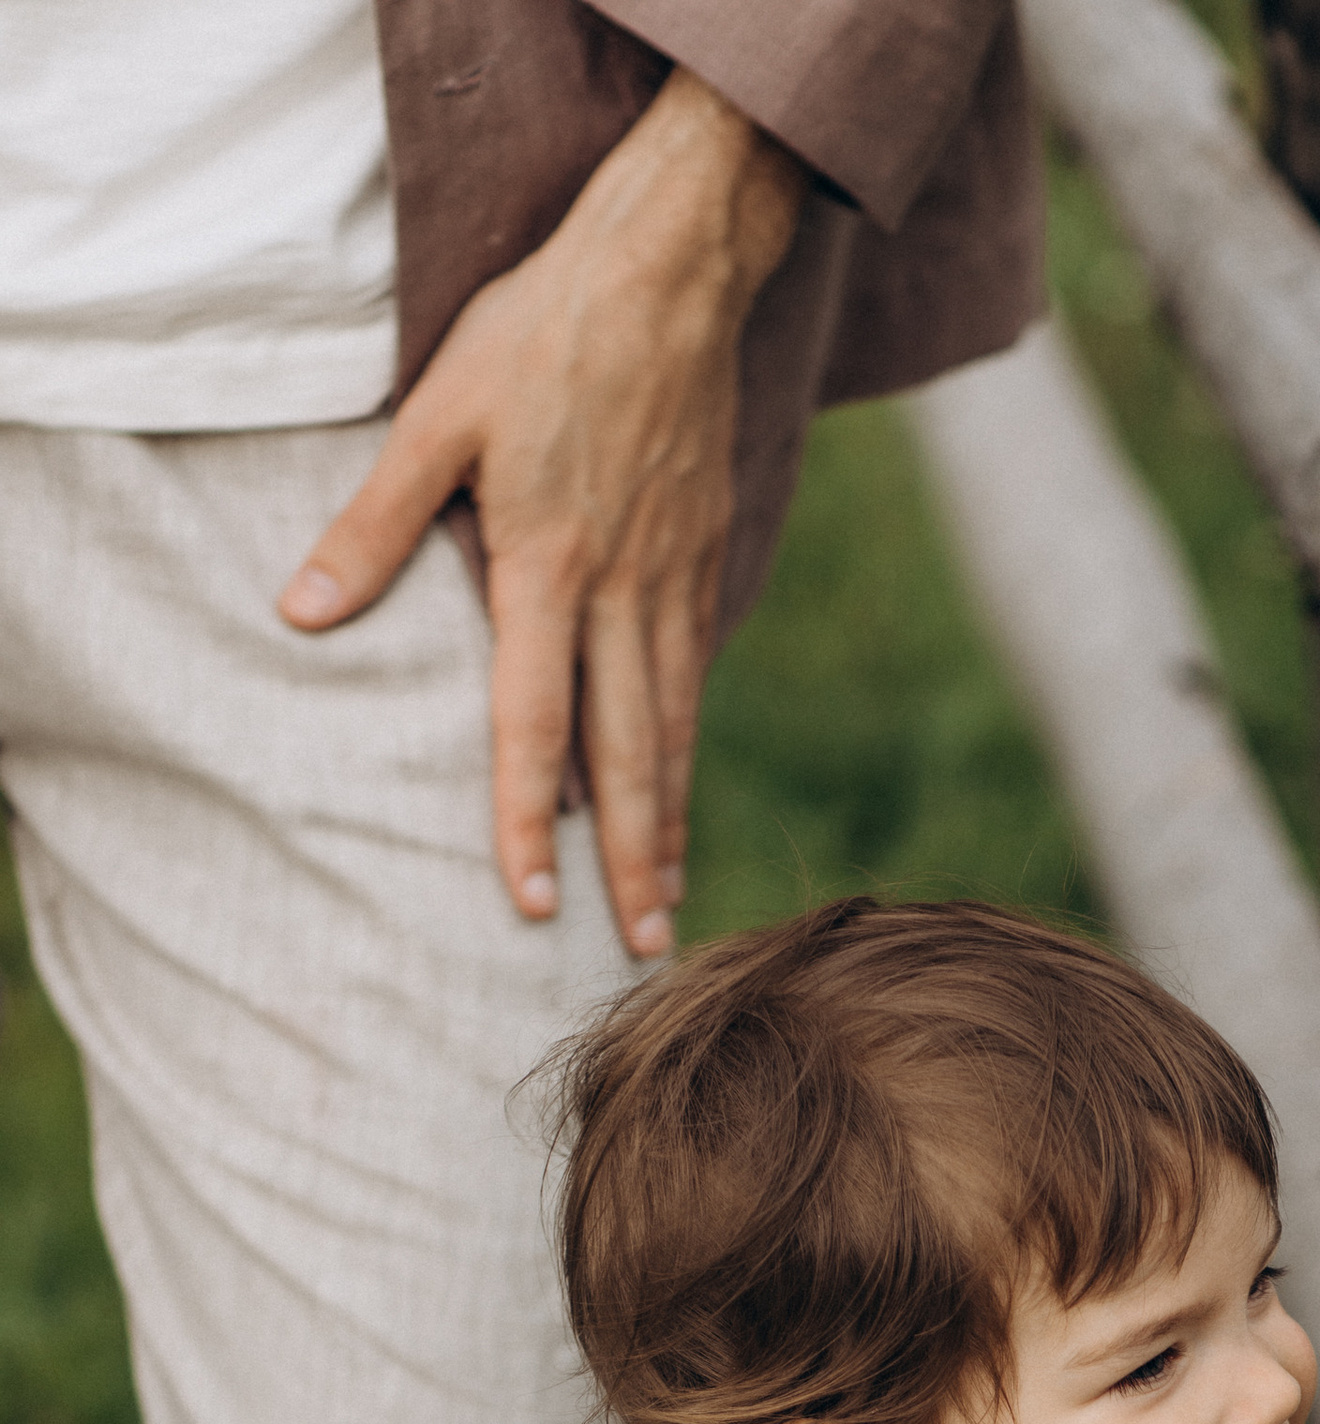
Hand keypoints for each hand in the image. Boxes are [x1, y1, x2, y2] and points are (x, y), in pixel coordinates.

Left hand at [277, 69, 804, 956]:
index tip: (529, 901)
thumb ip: (375, 524)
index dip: (529, 819)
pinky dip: (686, 744)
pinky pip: (693, 672)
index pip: (535, 722)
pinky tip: (677, 787)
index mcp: (546, 563)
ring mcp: (673, 575)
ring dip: (669, 821)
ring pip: (673, 724)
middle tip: (640, 948)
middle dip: (630, 860)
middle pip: (627, 753)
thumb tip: (302, 611)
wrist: (671, 267)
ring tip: (667, 900)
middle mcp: (620, 588)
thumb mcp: (436, 414)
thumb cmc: (540, 332)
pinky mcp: (704, 553)